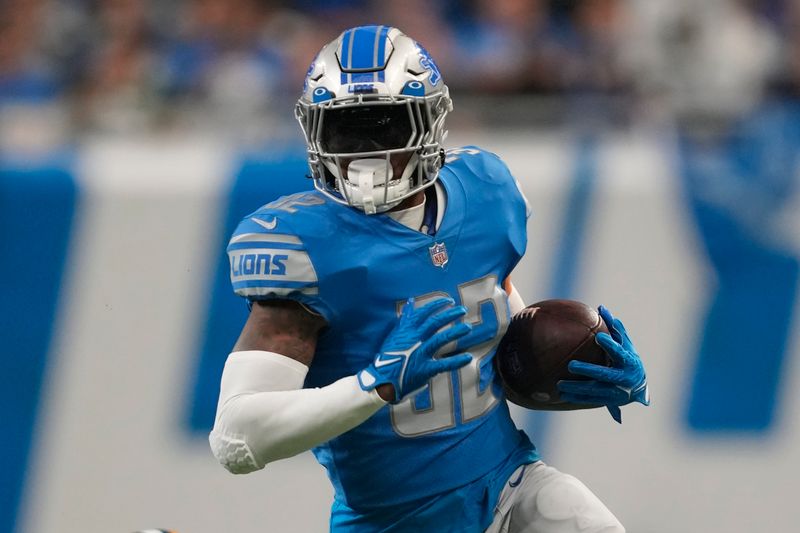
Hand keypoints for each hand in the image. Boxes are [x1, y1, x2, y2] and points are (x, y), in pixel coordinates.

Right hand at [358, 297, 472, 402]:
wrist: (382, 379)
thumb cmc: (388, 356)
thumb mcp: (395, 334)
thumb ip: (405, 318)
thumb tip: (412, 301)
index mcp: (406, 330)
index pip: (424, 312)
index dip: (437, 305)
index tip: (450, 301)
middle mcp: (414, 339)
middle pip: (435, 322)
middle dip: (450, 314)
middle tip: (462, 310)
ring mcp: (420, 354)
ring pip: (441, 339)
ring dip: (455, 332)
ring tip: (468, 327)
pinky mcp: (424, 369)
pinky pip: (444, 364)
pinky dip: (457, 361)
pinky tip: (468, 357)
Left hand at [557, 305, 649, 422]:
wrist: (639, 387)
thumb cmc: (628, 359)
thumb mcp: (626, 344)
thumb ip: (615, 328)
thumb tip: (601, 308)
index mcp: (629, 362)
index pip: (620, 352)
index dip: (610, 345)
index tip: (598, 337)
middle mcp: (625, 378)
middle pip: (605, 375)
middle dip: (588, 370)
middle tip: (570, 365)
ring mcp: (617, 392)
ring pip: (595, 391)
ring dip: (577, 388)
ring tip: (559, 384)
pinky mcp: (610, 401)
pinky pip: (591, 400)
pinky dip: (577, 398)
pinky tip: (563, 395)